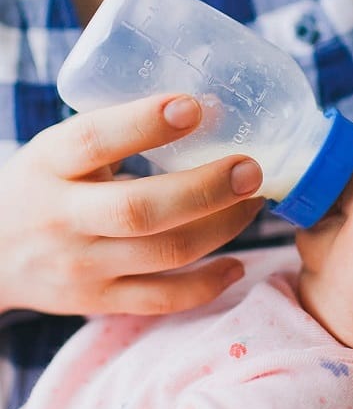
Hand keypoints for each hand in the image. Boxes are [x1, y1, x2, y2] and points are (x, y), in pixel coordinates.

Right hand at [0, 94, 264, 315]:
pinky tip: (237, 263)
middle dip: (206, 188)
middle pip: (141, 210)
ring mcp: (81, 266)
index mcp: (49, 165)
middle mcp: (62, 218)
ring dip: (223, 227)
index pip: (94, 141)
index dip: (145, 123)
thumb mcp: (58, 152)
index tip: (194, 107)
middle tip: (251, 170)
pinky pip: (164, 299)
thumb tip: (208, 108)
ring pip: (166, 253)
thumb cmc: (44, 187)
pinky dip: (209, 284)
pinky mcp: (98, 302)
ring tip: (253, 203)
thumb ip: (116, 135)